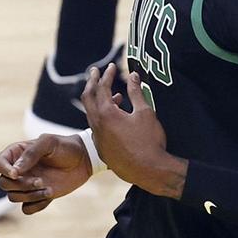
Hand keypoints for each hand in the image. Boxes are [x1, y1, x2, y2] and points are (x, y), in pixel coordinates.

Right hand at [0, 133, 92, 215]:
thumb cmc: (65, 147)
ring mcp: (27, 185)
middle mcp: (19, 171)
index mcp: (16, 154)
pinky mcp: (38, 197)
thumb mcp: (48, 142)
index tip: (16, 174)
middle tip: (40, 181)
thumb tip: (15, 171)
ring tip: (48, 190)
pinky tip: (49, 196)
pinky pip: (26, 209)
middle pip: (4, 184)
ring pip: (13, 197)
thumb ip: (30, 153)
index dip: (4, 171)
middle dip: (21, 185)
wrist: (84, 160)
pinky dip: (35, 206)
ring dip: (30, 196)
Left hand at [84, 63, 184, 196]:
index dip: (106, 75)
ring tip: (111, 93)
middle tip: (94, 71)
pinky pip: (97, 127)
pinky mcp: (101, 148)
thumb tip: (132, 75)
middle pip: (87, 97)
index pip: (101, 87)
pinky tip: (116, 116)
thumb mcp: (145, 113)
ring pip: (91, 113)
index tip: (112, 66)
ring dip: (98, 100)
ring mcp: (97, 137)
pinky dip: (102, 116)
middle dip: (91, 82)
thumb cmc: (150, 142)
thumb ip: (136, 92)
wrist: (150, 172)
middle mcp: (96, 125)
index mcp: (106, 114)